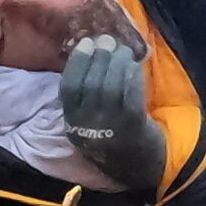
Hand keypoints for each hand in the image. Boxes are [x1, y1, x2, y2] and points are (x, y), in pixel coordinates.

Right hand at [61, 35, 165, 190]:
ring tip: (122, 50)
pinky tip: (134, 65)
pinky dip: (132, 76)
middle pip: (91, 85)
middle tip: (107, 41)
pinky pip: (130, 95)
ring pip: (110, 88)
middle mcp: (87, 126)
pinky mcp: (133, 126)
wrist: (136, 165)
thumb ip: (85, 94)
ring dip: (117, 63)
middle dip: (99, 57)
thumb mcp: (87, 119)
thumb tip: (91, 50)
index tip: (86, 42)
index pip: (69, 87)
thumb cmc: (110, 133)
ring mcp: (110, 127)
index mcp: (72, 122)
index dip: (77, 62)